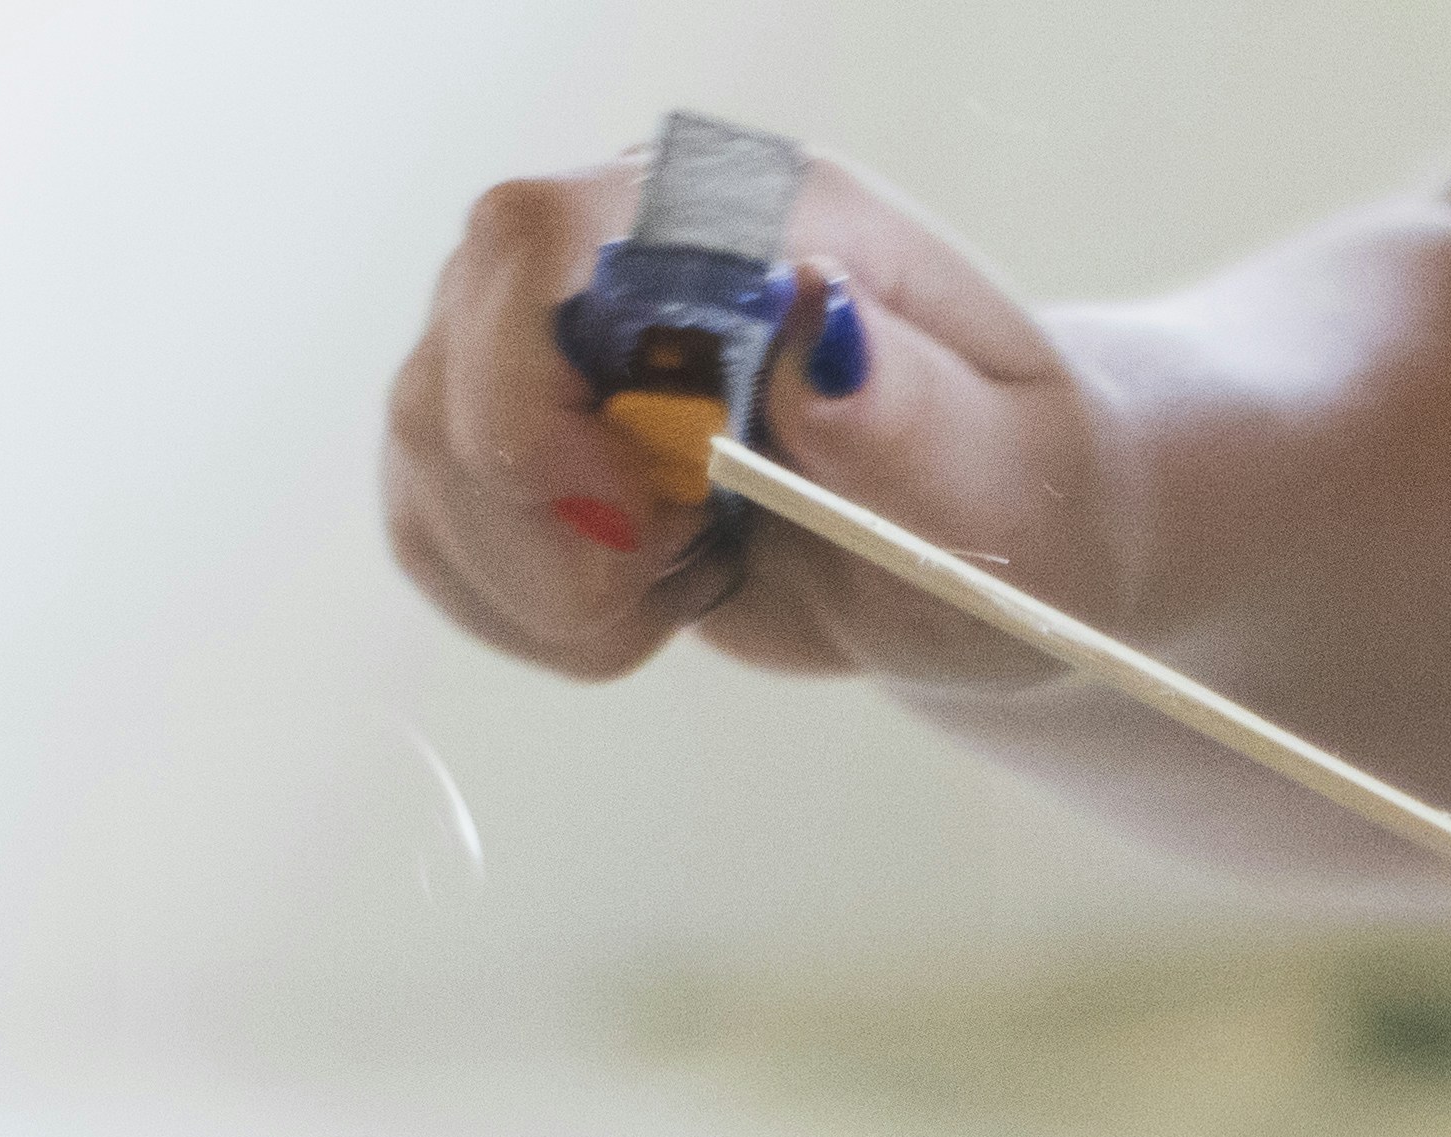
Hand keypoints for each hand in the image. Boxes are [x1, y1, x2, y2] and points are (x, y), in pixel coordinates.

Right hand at [383, 142, 1124, 691]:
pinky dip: (526, 608)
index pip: (544, 234)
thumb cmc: (1022, 498)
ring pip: (429, 458)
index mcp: (744, 215)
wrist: (994, 542)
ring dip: (546, 580)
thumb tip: (825, 332)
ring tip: (687, 582)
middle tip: (681, 574)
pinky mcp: (512, 434)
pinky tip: (640, 604)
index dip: (535, 386)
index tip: (636, 516)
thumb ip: (916, 412)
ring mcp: (545, 337)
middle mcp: (618, 250)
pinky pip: (435, 529)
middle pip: (455, 363)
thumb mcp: (1011, 479)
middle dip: (546, 526)